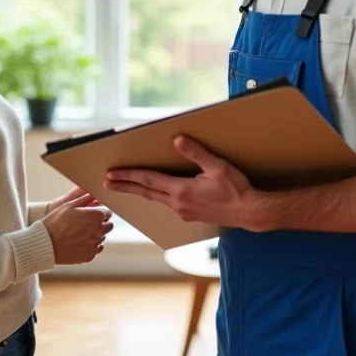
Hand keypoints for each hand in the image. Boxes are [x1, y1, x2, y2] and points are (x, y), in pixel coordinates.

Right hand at [42, 189, 113, 264]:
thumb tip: (95, 195)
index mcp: (95, 216)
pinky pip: (97, 248)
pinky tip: (80, 242)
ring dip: (96, 234)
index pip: (107, 212)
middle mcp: (99, 230)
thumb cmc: (55, 222)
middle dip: (101, 223)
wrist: (45, 243)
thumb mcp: (69, 205)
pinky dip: (92, 245)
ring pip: (102, 237)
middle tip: (88, 223)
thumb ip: (86, 199)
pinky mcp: (90, 255)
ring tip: (81, 233)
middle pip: (108, 225)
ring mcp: (95, 244)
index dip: (100, 211)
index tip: (93, 213)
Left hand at [104, 136, 275, 231]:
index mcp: (182, 191)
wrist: (250, 212)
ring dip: (137, 192)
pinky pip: (166, 204)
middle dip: (124, 185)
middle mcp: (178, 204)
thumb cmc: (236, 189)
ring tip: (123, 187)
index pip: (148, 181)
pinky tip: (152, 194)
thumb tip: (177, 140)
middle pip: (145, 192)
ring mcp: (183, 212)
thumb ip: (196, 153)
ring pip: (154, 199)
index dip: (128, 175)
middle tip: (105, 182)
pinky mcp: (189, 215)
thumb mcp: (218, 167)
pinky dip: (153, 197)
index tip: (111, 174)